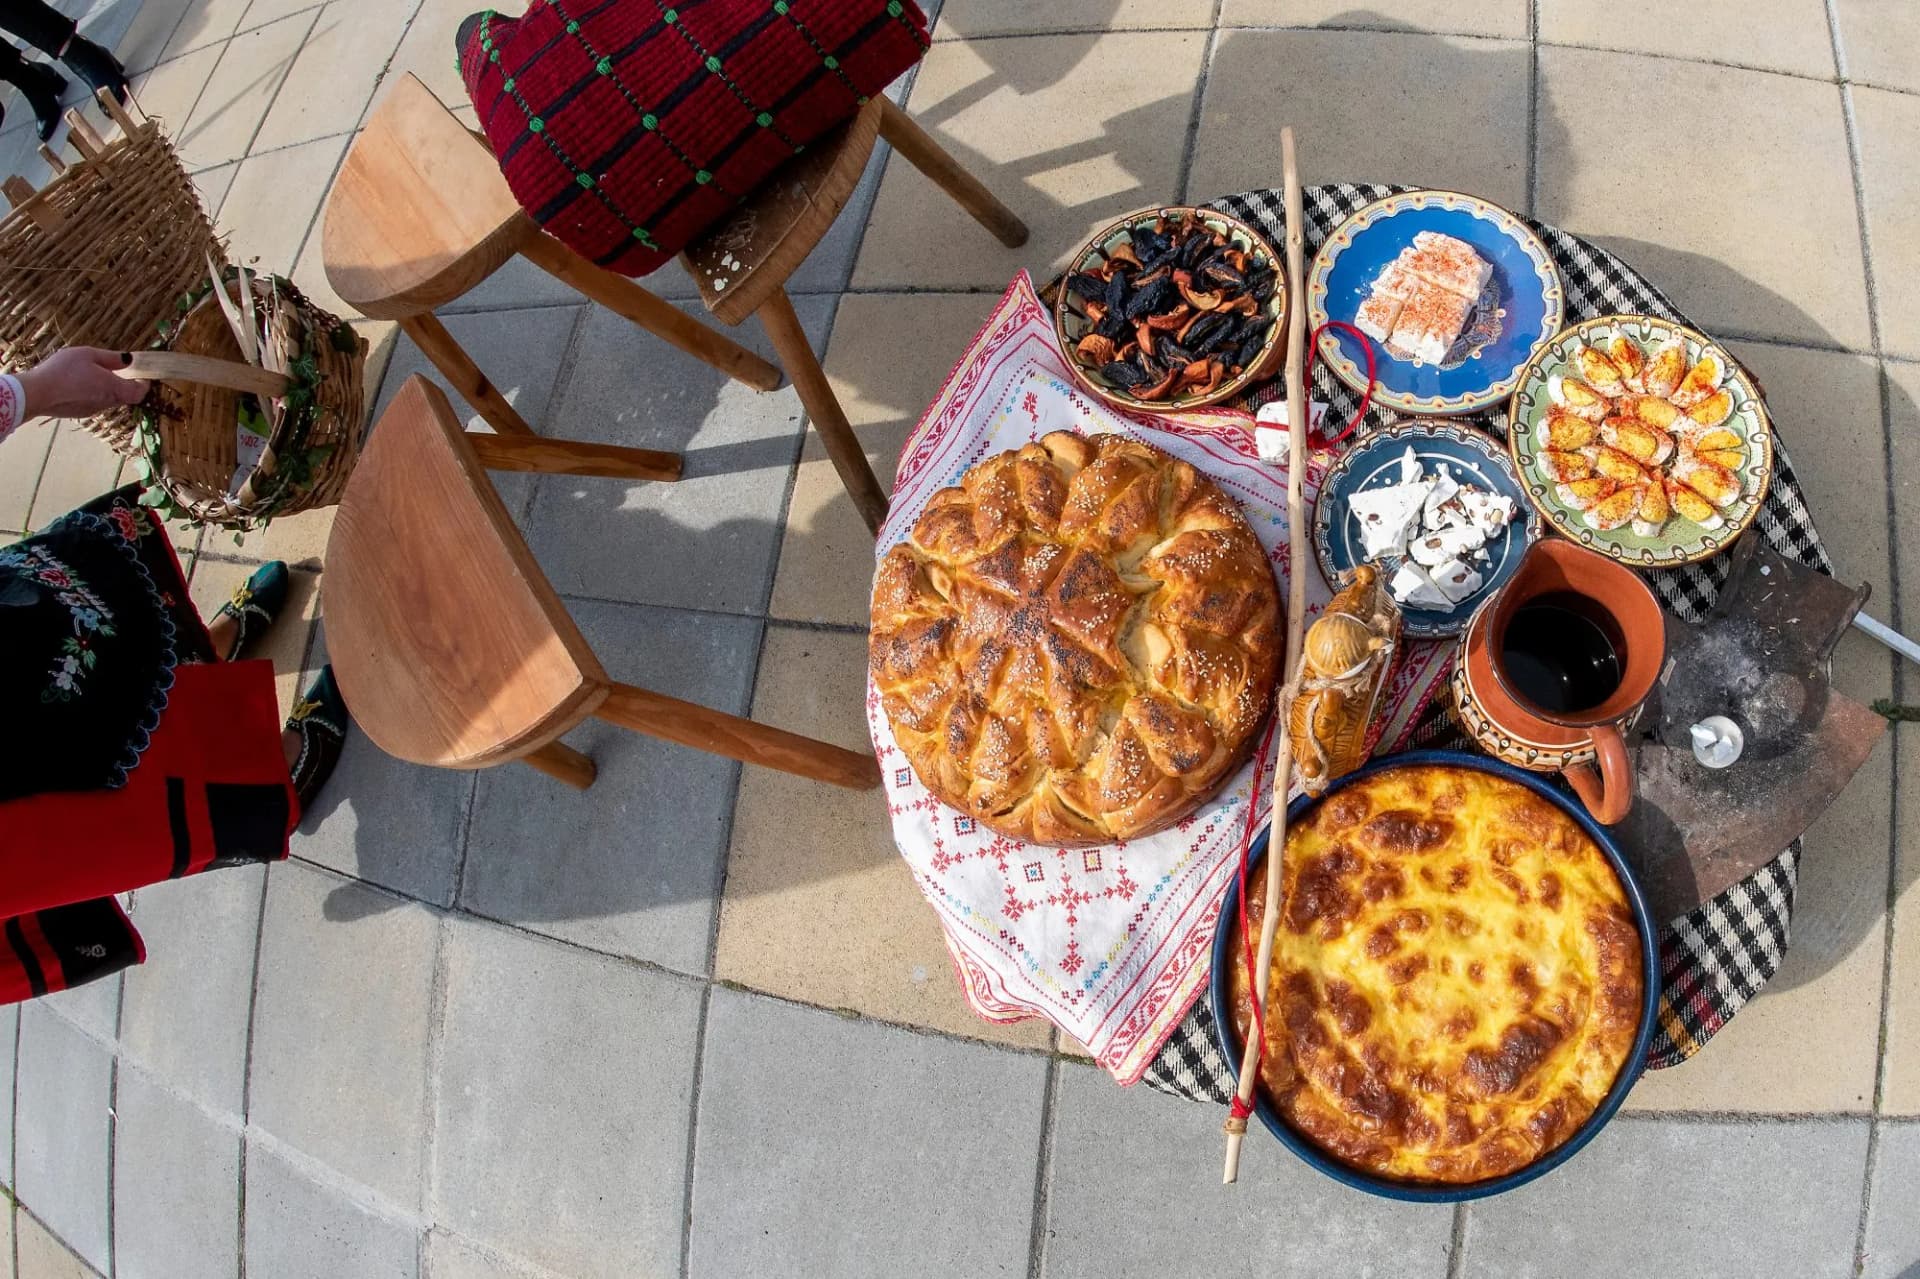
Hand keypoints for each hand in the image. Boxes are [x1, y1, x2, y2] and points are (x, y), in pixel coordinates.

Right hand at [16, 347, 149, 419]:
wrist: (36, 393)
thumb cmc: (63, 371)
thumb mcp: (88, 355)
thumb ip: (111, 358)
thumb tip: (129, 360)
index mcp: (114, 389)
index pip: (140, 393)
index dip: (143, 384)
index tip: (141, 374)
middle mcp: (107, 403)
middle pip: (124, 396)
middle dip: (124, 383)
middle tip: (116, 370)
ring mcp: (92, 410)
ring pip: (107, 399)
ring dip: (106, 388)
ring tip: (91, 373)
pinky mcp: (79, 413)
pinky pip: (92, 402)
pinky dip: (91, 393)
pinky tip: (76, 383)